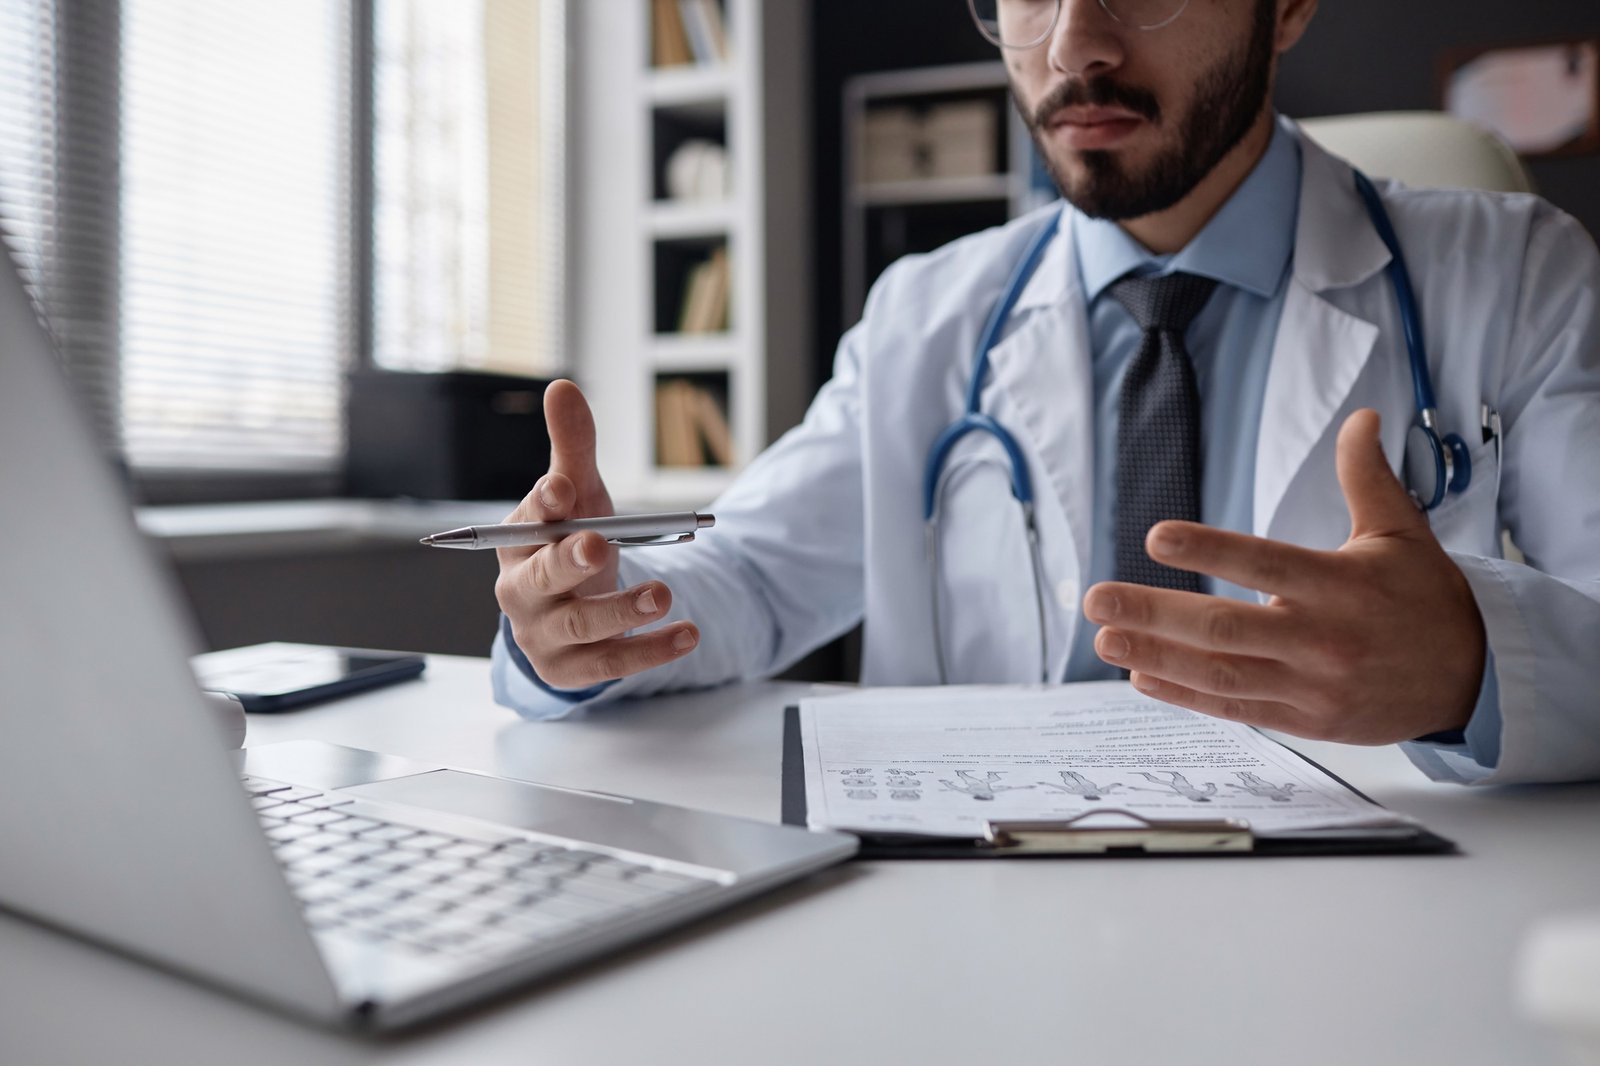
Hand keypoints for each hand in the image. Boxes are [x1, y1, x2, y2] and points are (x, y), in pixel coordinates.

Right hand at [494, 380, 698, 688]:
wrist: (565, 615)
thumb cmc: (570, 542)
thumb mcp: (579, 495)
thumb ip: (573, 447)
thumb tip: (562, 387)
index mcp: (517, 542)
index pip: (525, 524)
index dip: (542, 507)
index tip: (563, 489)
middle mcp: (521, 591)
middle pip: (541, 578)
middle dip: (569, 560)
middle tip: (600, 544)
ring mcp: (544, 635)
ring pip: (580, 625)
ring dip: (622, 610)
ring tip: (663, 593)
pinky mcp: (572, 671)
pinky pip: (612, 664)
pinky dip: (651, 651)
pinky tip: (688, 635)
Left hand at [1082, 408, 1486, 744]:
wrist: (1473, 676)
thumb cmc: (1425, 597)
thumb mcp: (1402, 532)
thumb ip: (1368, 477)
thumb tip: (1360, 417)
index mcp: (1341, 586)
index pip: (1265, 565)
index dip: (1210, 552)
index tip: (1155, 538)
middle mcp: (1322, 639)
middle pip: (1225, 628)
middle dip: (1154, 614)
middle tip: (1095, 599)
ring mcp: (1311, 686)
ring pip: (1221, 674)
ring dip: (1155, 657)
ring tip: (1104, 638)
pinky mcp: (1306, 720)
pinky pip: (1235, 708)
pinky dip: (1185, 696)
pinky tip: (1141, 676)